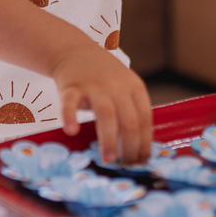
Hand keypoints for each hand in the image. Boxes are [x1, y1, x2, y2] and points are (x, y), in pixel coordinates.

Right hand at [52, 41, 152, 165]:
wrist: (74, 50)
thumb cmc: (102, 76)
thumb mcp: (125, 86)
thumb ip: (131, 111)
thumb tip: (138, 149)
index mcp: (134, 87)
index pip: (145, 120)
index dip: (144, 143)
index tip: (141, 161)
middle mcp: (117, 86)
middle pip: (129, 120)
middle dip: (129, 147)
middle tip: (125, 166)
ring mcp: (94, 85)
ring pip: (106, 114)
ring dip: (109, 140)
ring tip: (108, 160)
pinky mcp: (71, 86)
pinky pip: (71, 103)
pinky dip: (70, 116)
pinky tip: (72, 130)